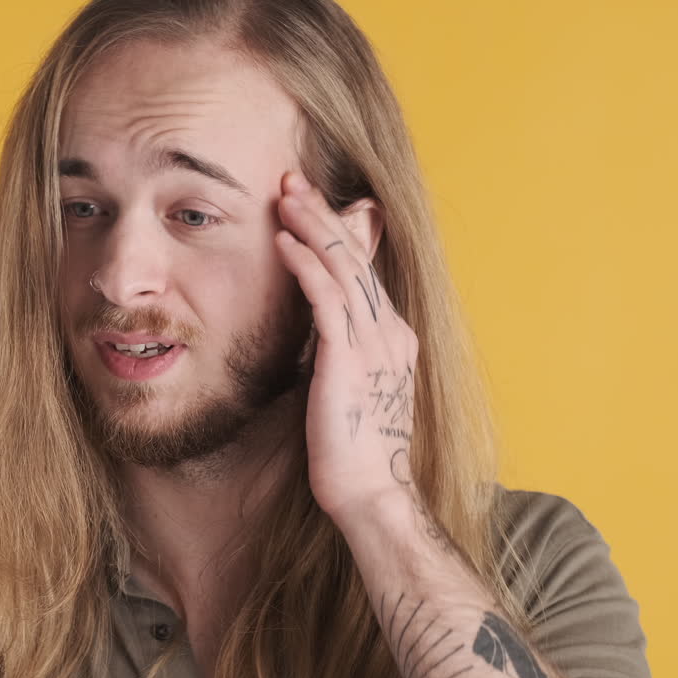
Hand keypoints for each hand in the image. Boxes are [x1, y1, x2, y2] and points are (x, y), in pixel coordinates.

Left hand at [273, 170, 419, 521]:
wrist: (371, 496)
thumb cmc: (352, 453)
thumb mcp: (346, 390)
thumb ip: (337, 354)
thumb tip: (317, 334)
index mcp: (394, 340)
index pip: (364, 273)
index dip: (336, 235)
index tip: (308, 207)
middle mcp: (390, 334)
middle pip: (355, 259)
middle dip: (322, 215)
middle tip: (293, 181)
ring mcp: (373, 345)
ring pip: (342, 269)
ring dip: (311, 228)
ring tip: (284, 196)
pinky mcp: (348, 360)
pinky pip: (327, 301)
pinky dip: (305, 266)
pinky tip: (284, 242)